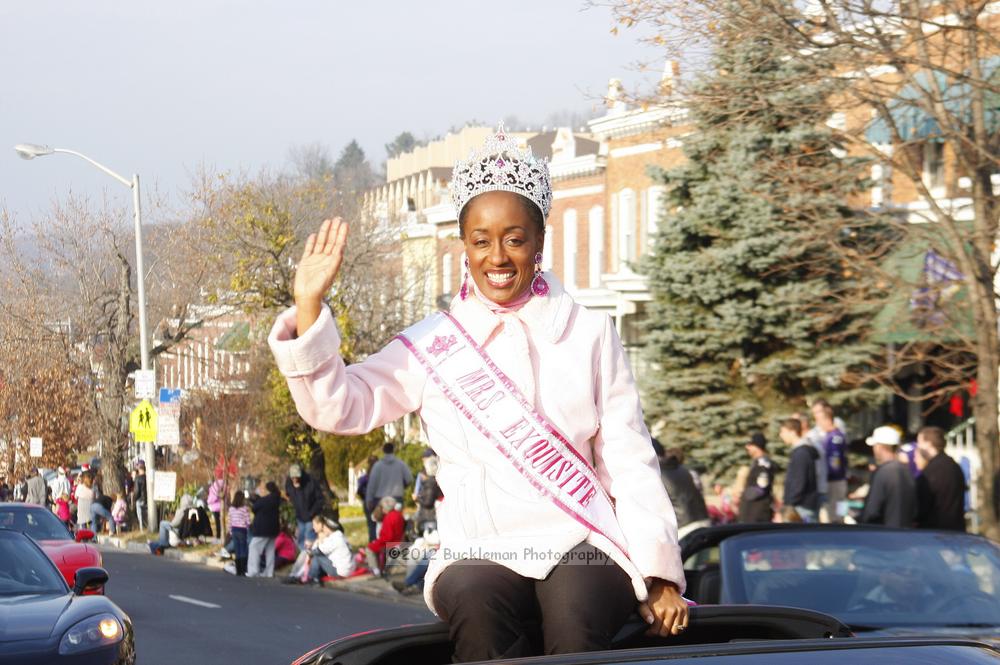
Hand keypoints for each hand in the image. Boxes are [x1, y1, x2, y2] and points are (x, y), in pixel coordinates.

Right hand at [294, 218, 348, 335]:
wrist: (307, 296)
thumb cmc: (320, 287)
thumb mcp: (329, 274)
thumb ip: (334, 262)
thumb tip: (340, 250)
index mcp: (333, 261)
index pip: (339, 245)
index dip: (342, 234)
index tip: (345, 224)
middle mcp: (325, 259)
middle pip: (331, 241)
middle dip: (334, 230)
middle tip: (338, 218)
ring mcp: (315, 259)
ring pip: (321, 242)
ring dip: (324, 232)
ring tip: (328, 221)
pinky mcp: (306, 261)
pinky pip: (309, 249)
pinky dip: (312, 242)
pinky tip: (314, 235)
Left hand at [639, 579, 688, 637]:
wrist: (663, 583)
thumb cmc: (652, 594)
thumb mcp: (643, 602)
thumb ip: (644, 613)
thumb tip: (650, 622)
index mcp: (660, 610)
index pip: (656, 631)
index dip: (651, 632)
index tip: (649, 630)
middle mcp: (671, 611)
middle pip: (665, 633)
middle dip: (659, 631)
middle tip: (656, 627)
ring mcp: (680, 610)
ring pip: (675, 632)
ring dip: (669, 630)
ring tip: (664, 625)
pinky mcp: (686, 609)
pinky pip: (684, 626)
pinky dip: (679, 628)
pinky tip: (673, 624)